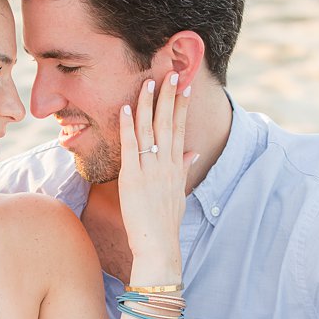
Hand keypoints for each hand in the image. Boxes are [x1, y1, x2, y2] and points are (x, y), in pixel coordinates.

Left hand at [117, 71, 193, 280]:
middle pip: (169, 123)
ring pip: (151, 130)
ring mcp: (151, 169)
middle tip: (171, 73)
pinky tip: (125, 108)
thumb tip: (193, 151)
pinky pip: (130, 146)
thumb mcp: (179, 191)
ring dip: (149, 104)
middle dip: (169, 96)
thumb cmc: (166, 221)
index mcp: (176, 166)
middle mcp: (166, 163)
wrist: (159, 244)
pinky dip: (128, 126)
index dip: (182, 106)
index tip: (185, 86)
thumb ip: (183, 168)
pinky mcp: (133, 178)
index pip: (181, 129)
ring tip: (149, 82)